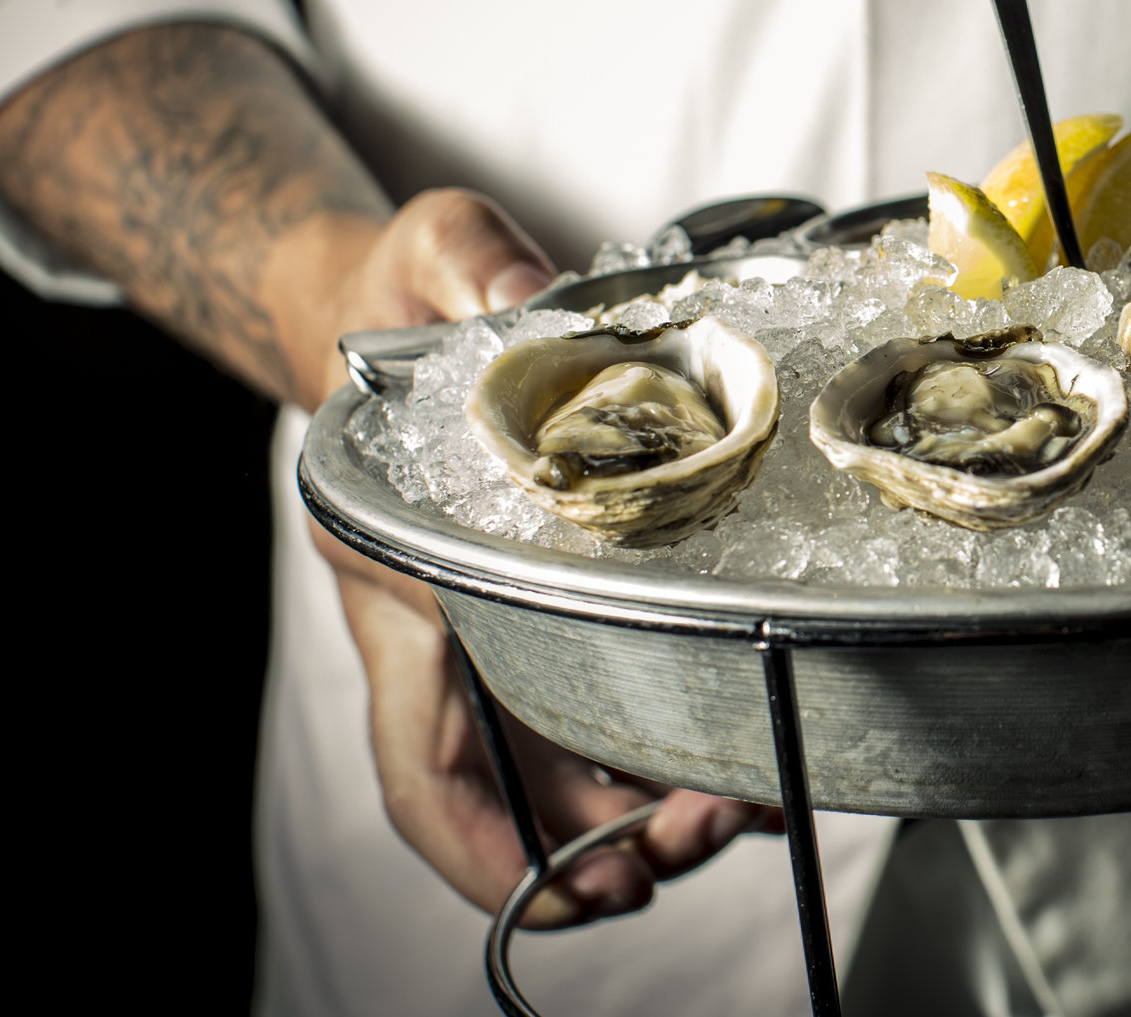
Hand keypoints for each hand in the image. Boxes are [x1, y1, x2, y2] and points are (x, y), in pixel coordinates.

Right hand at [276, 189, 777, 925]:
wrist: (380, 307)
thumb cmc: (398, 294)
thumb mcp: (431, 249)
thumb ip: (469, 264)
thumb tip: (522, 292)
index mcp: (395, 567)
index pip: (420, 753)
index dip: (487, 843)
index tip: (582, 880)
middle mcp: (440, 622)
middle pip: (511, 793)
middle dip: (606, 843)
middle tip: (714, 828)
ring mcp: (490, 626)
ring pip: (562, 768)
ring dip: (651, 808)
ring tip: (750, 810)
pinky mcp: (541, 605)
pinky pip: (599, 703)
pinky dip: (667, 745)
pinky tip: (742, 761)